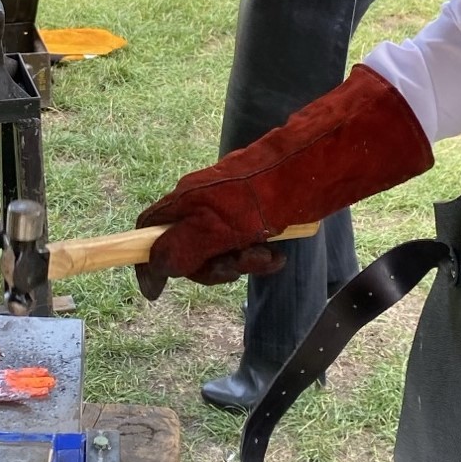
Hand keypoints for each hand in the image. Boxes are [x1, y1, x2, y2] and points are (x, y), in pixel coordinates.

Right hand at [133, 65, 433, 299]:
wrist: (312, 171)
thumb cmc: (261, 198)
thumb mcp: (216, 230)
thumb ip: (179, 251)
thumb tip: (150, 276)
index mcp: (184, 203)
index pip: (148, 233)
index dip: (149, 261)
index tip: (158, 290)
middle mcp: (200, 205)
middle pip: (187, 251)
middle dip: (213, 268)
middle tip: (236, 265)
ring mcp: (226, 211)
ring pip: (219, 253)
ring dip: (242, 263)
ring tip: (267, 256)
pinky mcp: (251, 216)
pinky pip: (244, 245)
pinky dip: (259, 254)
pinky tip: (276, 253)